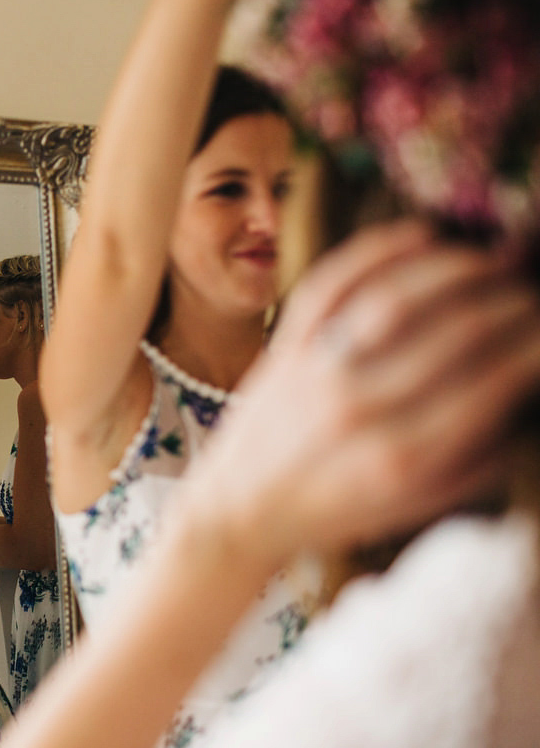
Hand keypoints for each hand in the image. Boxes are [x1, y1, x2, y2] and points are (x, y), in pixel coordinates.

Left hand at [176, 220, 539, 568]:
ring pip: (397, 298)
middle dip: (513, 304)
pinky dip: (378, 250)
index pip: (493, 380)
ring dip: (458, 268)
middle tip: (535, 296)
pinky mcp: (285, 346)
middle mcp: (357, 408)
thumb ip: (477, 457)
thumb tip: (527, 396)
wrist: (238, 509)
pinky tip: (422, 236)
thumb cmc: (336, 510)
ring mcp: (315, 370)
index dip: (538, 345)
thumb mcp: (415, 504)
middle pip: (457, 331)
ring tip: (495, 262)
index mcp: (400, 457)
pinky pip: (331, 282)